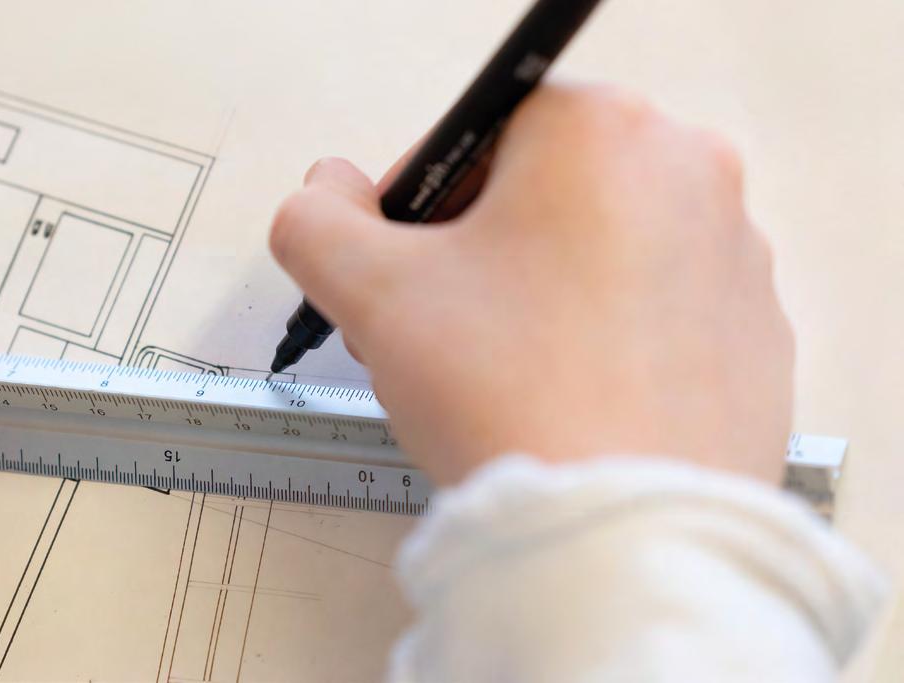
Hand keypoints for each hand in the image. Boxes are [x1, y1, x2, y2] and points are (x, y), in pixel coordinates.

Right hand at [270, 84, 792, 486]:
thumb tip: (323, 198)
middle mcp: (687, 173)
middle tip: (442, 331)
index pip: (470, 139)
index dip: (414, 210)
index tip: (403, 272)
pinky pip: (650, 312)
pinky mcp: (754, 332)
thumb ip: (316, 221)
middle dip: (471, 258)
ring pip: (592, 253)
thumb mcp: (372, 292)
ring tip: (500, 376)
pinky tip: (564, 398)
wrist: (619, 533)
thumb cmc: (511, 397)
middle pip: (535, 196)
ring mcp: (733, 256)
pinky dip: (600, 340)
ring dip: (532, 298)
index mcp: (600, 131)